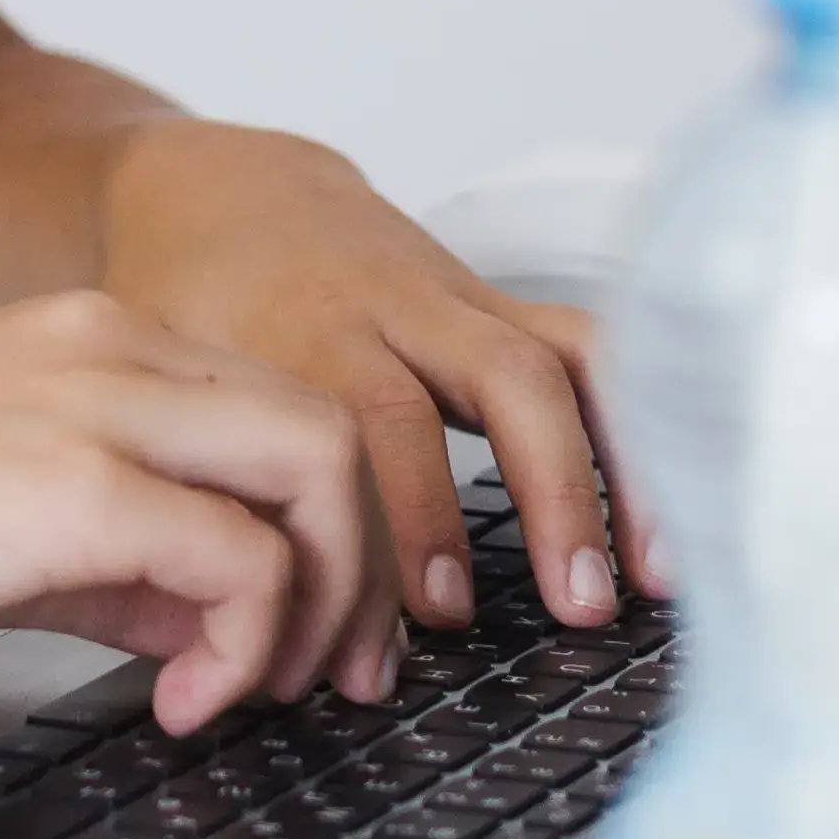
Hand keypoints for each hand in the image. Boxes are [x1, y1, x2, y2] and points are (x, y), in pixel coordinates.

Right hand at [0, 293, 388, 727]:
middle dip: (358, 566)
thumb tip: (210, 621)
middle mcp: (110, 346)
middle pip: (330, 426)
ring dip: (324, 599)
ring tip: (267, 690)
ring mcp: (99, 403)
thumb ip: (114, 555)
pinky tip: (185, 701)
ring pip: (320, 465)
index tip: (311, 627)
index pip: (277, 407)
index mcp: (88, 337)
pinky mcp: (76, 485)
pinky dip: (245, 643)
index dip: (322, 527)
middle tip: (334, 675)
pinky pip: (242, 557)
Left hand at [90, 120, 649, 685]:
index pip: (375, 421)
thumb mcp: (172, 389)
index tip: (438, 612)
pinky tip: (666, 516)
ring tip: (655, 578)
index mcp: (299, 329)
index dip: (415, 516)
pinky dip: (635, 430)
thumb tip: (262, 643)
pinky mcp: (496, 304)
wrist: (217, 195)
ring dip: (620, 468)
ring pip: (564, 360)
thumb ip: (219, 494)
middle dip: (549, 492)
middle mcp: (394, 306)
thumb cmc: (189, 312)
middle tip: (574, 605)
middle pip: (501, 377)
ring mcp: (457, 300)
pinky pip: (587, 356)